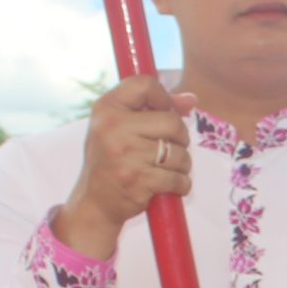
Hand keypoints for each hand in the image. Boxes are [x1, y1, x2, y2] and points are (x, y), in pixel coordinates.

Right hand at [57, 74, 197, 259]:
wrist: (95, 203)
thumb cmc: (112, 160)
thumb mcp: (121, 127)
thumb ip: (154, 108)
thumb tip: (191, 99)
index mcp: (107, 109)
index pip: (145, 84)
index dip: (164, 98)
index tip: (165, 112)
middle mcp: (113, 128)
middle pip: (172, 122)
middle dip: (180, 138)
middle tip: (170, 148)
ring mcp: (126, 154)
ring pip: (180, 153)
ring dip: (182, 164)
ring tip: (166, 169)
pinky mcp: (139, 180)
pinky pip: (179, 178)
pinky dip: (180, 184)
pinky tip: (167, 185)